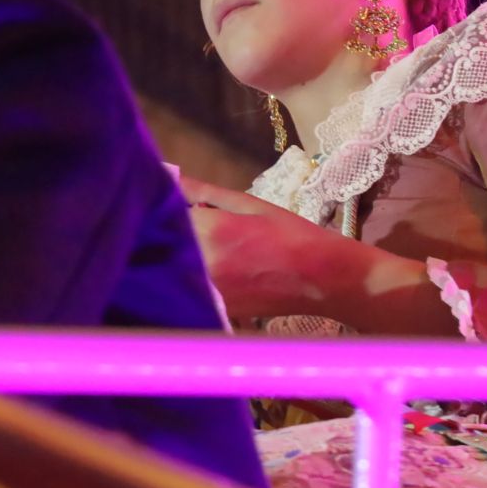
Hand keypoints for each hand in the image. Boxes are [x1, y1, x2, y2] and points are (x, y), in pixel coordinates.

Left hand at [178, 175, 355, 320]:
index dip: (165, 208)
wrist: (321, 277)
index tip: (168, 202)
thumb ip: (207, 193)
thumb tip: (172, 177)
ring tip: (206, 247)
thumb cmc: (289, 234)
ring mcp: (208, 291)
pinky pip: (191, 288)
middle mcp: (203, 263)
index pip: (166, 215)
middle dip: (169, 231)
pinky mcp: (216, 310)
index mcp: (212, 230)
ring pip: (175, 267)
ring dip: (178, 254)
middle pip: (166, 244)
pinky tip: (211, 268)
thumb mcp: (250, 205)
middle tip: (185, 223)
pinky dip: (191, 276)